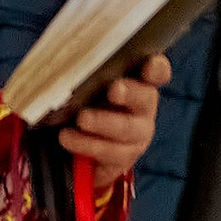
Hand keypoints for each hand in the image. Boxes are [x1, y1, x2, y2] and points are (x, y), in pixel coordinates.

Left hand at [60, 49, 169, 180]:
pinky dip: (86, 144)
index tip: (150, 64)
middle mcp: (142, 109)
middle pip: (145, 99)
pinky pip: (108, 153)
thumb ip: (86, 75)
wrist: (79, 152)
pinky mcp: (122, 159)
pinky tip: (68, 138)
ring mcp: (136, 136)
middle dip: (130, 93)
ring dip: (102, 123)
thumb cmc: (85, 106)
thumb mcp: (86, 88)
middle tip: (115, 90)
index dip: (156, 68)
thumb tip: (63, 61)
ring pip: (126, 129)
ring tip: (82, 119)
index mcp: (138, 84)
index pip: (157, 73)